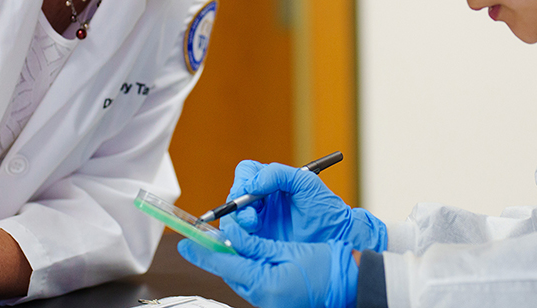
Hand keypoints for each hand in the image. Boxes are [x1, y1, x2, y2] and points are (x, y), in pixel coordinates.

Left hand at [178, 223, 356, 307]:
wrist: (352, 286)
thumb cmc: (327, 267)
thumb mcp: (288, 251)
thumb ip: (255, 245)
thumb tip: (230, 235)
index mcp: (265, 284)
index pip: (225, 264)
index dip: (203, 251)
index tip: (184, 242)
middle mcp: (263, 298)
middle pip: (229, 272)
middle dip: (217, 254)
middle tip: (202, 237)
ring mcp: (268, 303)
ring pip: (239, 277)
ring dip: (231, 260)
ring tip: (222, 243)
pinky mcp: (273, 301)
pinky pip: (252, 283)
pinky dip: (246, 268)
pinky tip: (245, 256)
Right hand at [227, 161, 386, 251]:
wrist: (336, 240)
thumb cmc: (326, 210)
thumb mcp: (306, 184)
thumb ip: (279, 175)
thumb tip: (253, 183)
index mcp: (272, 183)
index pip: (247, 173)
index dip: (242, 181)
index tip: (247, 191)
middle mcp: (262, 201)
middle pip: (236, 196)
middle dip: (238, 205)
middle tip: (250, 217)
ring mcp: (259, 221)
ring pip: (234, 217)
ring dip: (238, 221)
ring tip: (253, 227)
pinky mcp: (258, 241)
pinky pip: (239, 237)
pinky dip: (237, 237)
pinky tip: (247, 240)